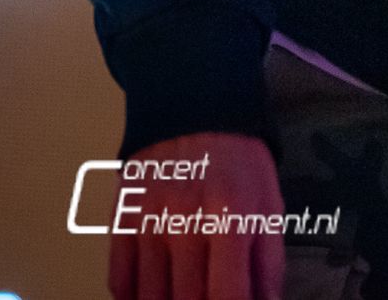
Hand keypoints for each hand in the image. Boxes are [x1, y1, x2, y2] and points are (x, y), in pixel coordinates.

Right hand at [107, 131, 284, 299]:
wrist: (192, 107)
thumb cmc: (237, 159)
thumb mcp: (268, 202)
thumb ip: (268, 261)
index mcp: (230, 217)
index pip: (227, 296)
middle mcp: (185, 222)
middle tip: (208, 297)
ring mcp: (148, 223)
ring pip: (149, 299)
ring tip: (182, 294)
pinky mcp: (122, 220)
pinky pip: (119, 281)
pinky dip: (133, 298)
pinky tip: (152, 293)